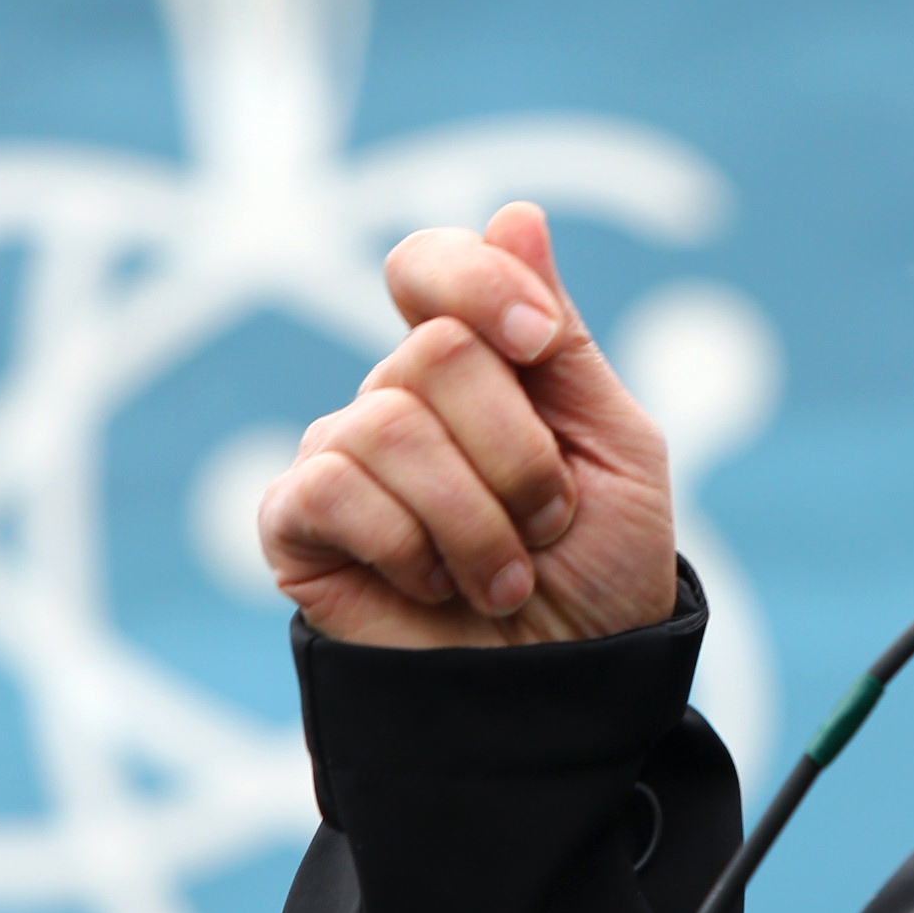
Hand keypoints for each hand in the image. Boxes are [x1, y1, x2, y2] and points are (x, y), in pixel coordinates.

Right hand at [260, 202, 679, 647]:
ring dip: (476, 518)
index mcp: (478, 364)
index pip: (431, 268)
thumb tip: (517, 214)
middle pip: (432, 352)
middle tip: (545, 524)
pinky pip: (333, 485)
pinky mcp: (297, 525)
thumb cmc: (600, 578)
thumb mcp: (616, 448)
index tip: (538, 344)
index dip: (479, 283)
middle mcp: (400, 399)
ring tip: (504, 577)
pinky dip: (408, 543)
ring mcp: (343, 458)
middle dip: (515, 452)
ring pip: (387, 422)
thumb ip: (562, 339)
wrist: (564, 699)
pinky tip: (434, 585)